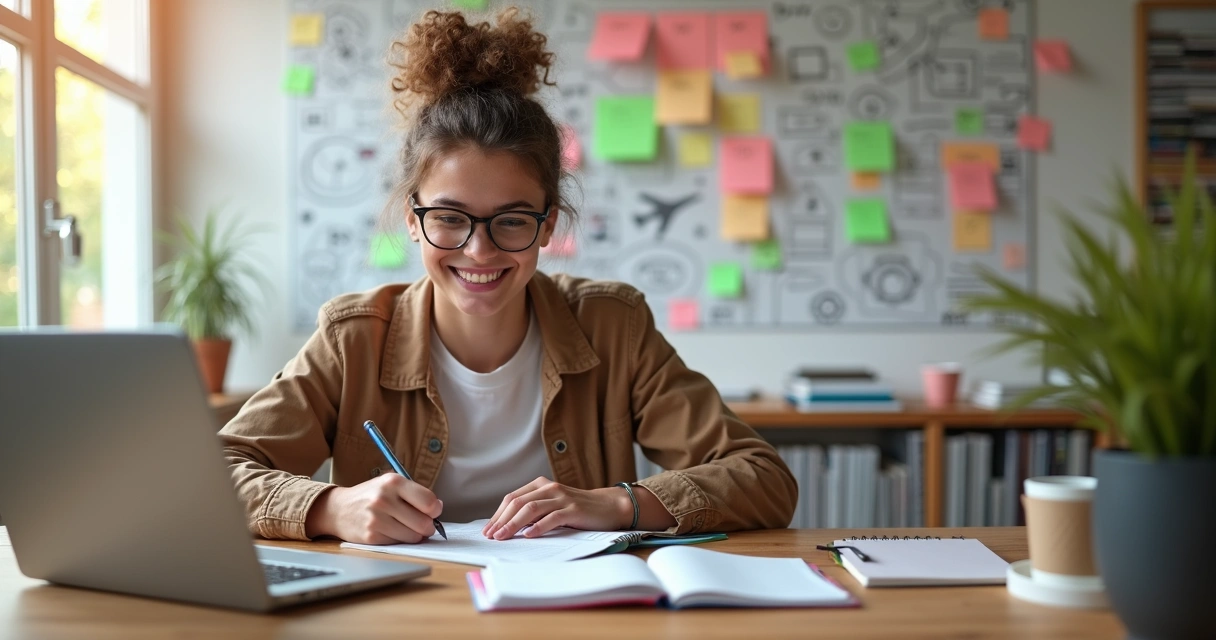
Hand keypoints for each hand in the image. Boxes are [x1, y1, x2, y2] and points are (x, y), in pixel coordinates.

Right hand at [305, 474, 442, 544]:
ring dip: (415, 535)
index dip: (435, 509)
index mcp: (393, 482)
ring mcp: (377, 519)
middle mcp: (384, 499)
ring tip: (406, 527)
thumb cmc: (371, 496)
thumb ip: (414, 494)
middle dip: (428, 526)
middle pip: (424, 523)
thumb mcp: (390, 484)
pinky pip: (399, 544)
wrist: (339, 509)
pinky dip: (400, 540)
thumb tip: (438, 508)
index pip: (429, 501)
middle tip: (422, 524)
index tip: (433, 511)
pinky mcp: (372, 536)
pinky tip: (391, 531)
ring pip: (413, 536)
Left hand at [481, 477, 632, 539]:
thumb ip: (534, 512)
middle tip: (491, 536)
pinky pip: (552, 517)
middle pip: (518, 502)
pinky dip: (539, 527)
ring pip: (531, 509)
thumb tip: (507, 527)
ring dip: (514, 524)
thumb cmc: (577, 510)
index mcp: (541, 485)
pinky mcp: (574, 510)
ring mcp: (562, 498)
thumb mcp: (552, 506)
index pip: (512, 498)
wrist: (608, 507)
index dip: (498, 514)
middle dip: (502, 520)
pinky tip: (529, 535)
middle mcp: (549, 488)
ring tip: (503, 537)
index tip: (488, 530)